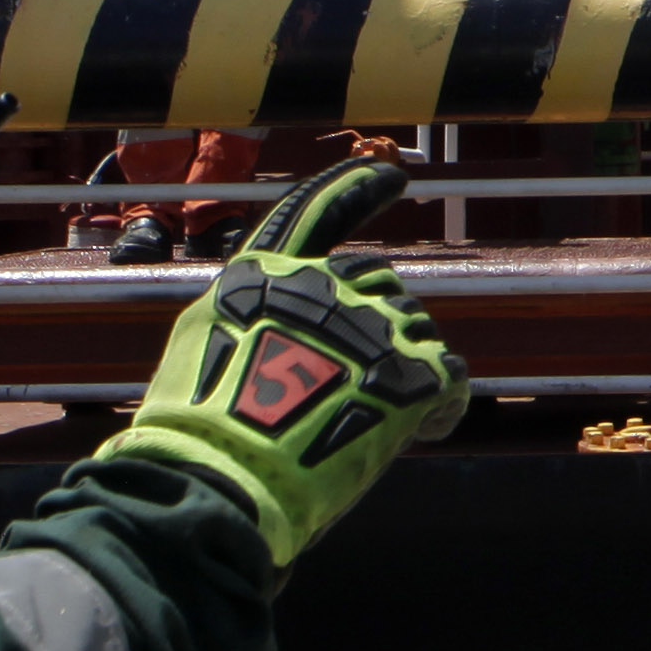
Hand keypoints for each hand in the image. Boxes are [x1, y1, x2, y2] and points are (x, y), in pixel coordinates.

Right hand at [93, 160, 464, 566]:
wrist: (224, 479)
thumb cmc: (200, 432)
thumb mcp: (203, 345)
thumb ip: (258, 320)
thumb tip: (292, 333)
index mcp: (266, 272)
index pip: (320, 209)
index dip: (358, 185)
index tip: (393, 171)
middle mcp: (325, 285)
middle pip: (382, 286)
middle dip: (378, 329)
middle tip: (350, 388)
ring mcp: (375, 325)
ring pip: (418, 331)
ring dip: (402, 370)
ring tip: (362, 424)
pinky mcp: (415, 373)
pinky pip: (451, 380)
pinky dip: (437, 410)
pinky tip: (411, 435)